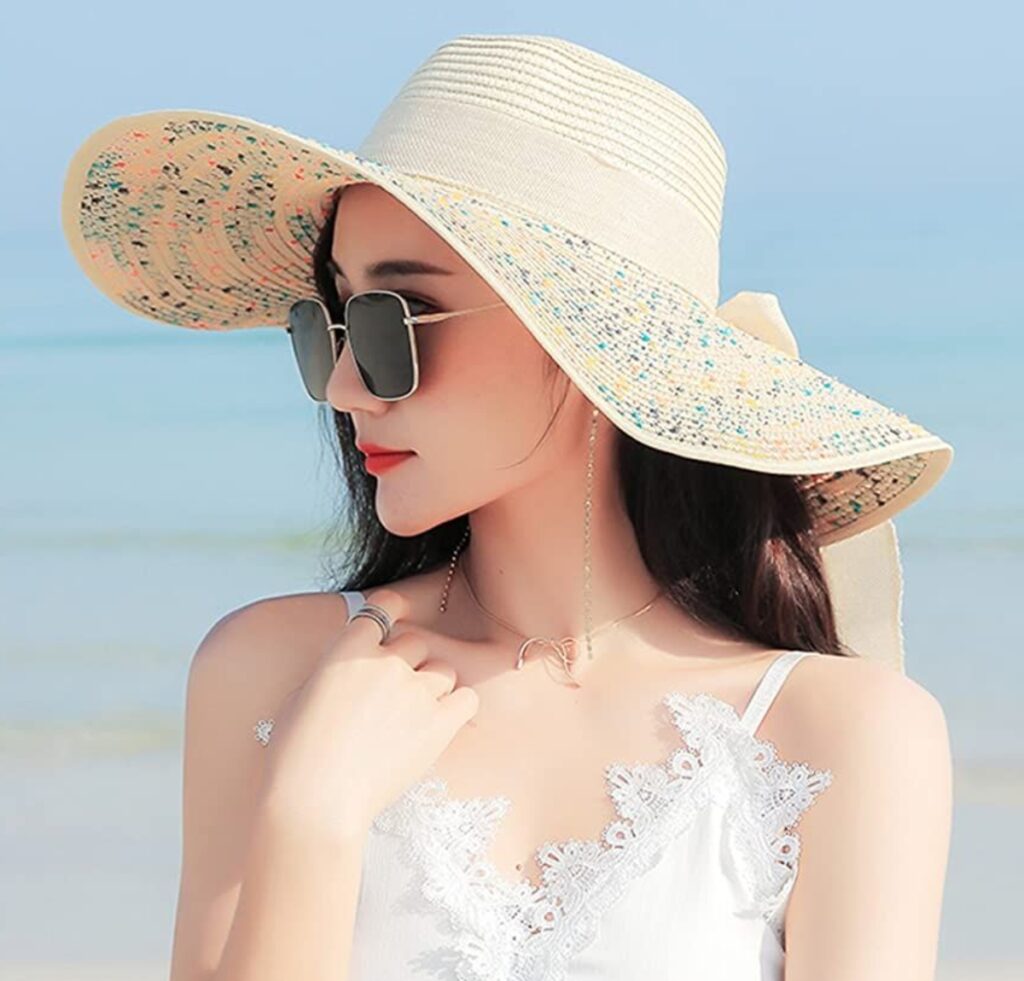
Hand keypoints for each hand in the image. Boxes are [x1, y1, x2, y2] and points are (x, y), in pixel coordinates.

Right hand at [257, 587, 479, 838]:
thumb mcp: (301, 697)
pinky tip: (444, 722)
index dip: (392, 610)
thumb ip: (334, 672)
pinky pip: (467, 699)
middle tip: (395, 694)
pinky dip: (458, 707)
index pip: (382, 608)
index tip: (397, 618)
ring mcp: (416, 691)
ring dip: (434, 686)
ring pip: (443, 670)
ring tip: (416, 716)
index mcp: (349, 650)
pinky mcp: (439, 723)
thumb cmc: (296, 755)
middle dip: (409, 662)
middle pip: (417, 642)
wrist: (315, 799)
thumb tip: (349, 669)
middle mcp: (386, 662)